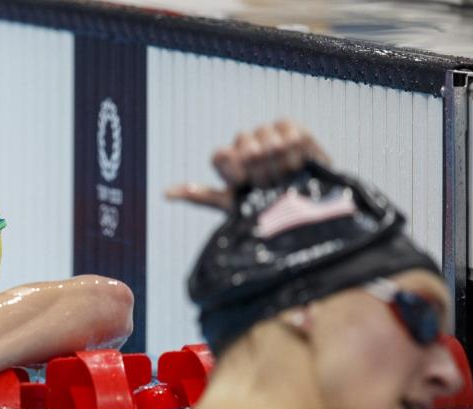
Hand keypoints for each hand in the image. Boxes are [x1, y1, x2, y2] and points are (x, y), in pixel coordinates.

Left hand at [166, 120, 329, 210]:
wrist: (309, 213)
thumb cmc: (268, 212)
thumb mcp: (233, 207)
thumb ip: (201, 196)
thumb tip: (164, 193)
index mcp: (229, 162)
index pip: (220, 156)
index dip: (235, 172)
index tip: (245, 187)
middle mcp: (246, 146)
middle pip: (245, 147)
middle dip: (260, 173)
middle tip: (270, 187)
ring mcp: (269, 136)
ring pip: (266, 141)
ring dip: (278, 165)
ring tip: (287, 178)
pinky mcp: (294, 130)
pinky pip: (289, 133)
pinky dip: (295, 152)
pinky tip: (299, 164)